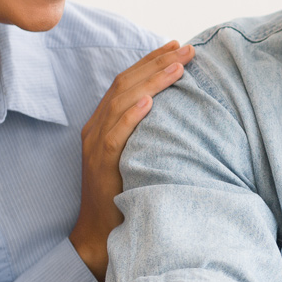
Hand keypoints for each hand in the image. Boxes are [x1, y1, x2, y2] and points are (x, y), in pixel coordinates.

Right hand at [69, 41, 195, 281]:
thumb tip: (180, 112)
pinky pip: (114, 134)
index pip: (127, 81)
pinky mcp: (99, 165)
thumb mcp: (137, 156)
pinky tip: (148, 101)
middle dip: (157, 62)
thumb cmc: (124, 194)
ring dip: (150, 80)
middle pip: (125, 83)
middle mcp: (96, 128)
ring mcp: (95, 145)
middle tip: (186, 48)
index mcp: (103, 122)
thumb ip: (149, 133)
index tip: (177, 47)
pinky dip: (130, 115)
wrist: (99, 234)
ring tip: (176, 66)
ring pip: (121, 101)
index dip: (151, 61)